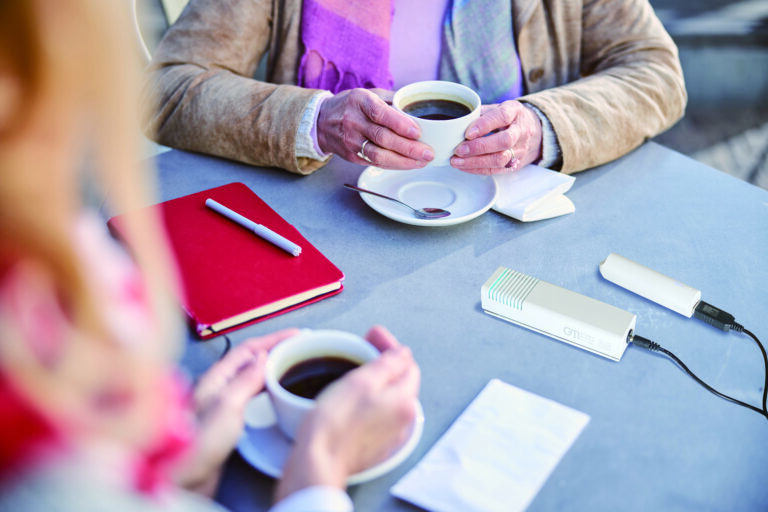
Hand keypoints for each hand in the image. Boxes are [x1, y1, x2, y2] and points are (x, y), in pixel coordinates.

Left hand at [175, 328, 298, 495]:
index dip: (273, 339)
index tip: (296, 334)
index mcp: (216, 377)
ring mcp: (222, 404)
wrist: (184, 477)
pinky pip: (251, 395)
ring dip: (271, 368)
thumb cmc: (198, 443)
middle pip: (250, 360)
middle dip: (274, 350)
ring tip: (291, 365)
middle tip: (298, 348)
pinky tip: (275, 393)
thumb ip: (246, 379)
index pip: (249, 349)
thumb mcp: (227, 405)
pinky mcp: (227, 421)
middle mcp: (218, 387)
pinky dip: (267, 388)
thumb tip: (263, 356)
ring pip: (251, 377)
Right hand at [275, 326, 419, 500]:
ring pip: (387, 397)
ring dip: (375, 380)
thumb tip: (402, 352)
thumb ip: (387, 364)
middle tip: (363, 346)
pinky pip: (376, 414)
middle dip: (383, 361)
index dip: (389, 346)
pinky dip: (367, 400)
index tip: (372, 335)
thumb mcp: (361, 381)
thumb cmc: (335, 424)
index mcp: (405, 402)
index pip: (407, 364)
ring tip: (354, 368)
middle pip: (399, 381)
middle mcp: (402, 421)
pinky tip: (349, 396)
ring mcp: (388, 436)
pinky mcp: (372, 446)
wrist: (317, 464)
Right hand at [317, 88, 433, 168]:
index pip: (380, 113)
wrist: (321, 122)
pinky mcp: (352, 156)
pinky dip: (394, 165)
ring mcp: (351, 141)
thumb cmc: (351, 106)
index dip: (400, 124)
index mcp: (359, 101)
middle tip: (428, 153)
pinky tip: (409, 164)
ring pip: (379, 155)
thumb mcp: (368, 94)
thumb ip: (392, 100)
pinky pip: (375, 163)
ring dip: (403, 161)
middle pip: (382, 138)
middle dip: (408, 148)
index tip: (418, 132)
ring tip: (422, 162)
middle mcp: (353, 121)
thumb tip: (418, 106)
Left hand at [451, 100, 542, 174]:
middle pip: (504, 141)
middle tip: (459, 150)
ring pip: (501, 159)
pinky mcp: (515, 164)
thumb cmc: (509, 118)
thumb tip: (457, 122)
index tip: (468, 133)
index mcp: (514, 112)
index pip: (502, 117)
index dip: (484, 125)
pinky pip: (497, 170)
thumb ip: (480, 113)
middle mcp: (520, 131)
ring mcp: (520, 149)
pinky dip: (478, 170)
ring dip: (476, 162)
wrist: (535, 132)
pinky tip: (464, 167)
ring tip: (456, 161)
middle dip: (479, 147)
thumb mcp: (498, 107)